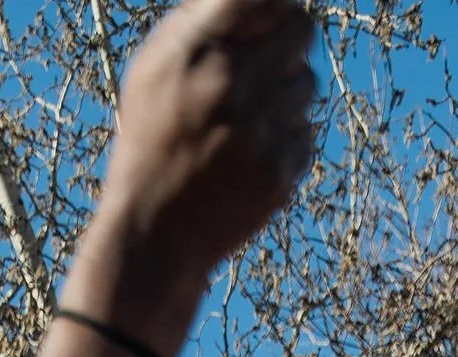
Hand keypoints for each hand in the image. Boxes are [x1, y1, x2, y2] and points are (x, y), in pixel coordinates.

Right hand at [45, 0, 316, 356]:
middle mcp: (232, 83)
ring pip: (306, 83)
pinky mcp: (279, 170)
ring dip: (286, 93)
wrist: (157, 233)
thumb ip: (201, 22)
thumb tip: (258, 2)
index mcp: (197, 49)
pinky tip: (251, 156)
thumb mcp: (156, 68)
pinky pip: (305, 132)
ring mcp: (260, 130)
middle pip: (302, 27)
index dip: (275, 2)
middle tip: (272, 57)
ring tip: (248, 119)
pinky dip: (285, 139)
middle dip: (291, 38)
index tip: (272, 12)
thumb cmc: (152, 140)